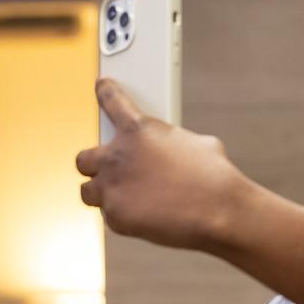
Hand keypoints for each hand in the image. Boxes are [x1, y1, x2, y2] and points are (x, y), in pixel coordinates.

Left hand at [76, 79, 251, 251]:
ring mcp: (112, 188)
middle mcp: (117, 156)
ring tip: (124, 197)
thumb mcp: (197, 144)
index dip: (106, 92)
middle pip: (84, 157)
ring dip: (102, 192)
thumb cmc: (214, 177)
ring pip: (88, 190)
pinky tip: (144, 216)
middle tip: (112, 169)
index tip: (102, 86)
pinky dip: (124, 216)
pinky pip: (109, 215)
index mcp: (137, 130)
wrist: (219, 210)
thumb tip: (172, 150)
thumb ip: (172, 142)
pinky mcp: (115, 216)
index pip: (112, 101)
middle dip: (95, 163)